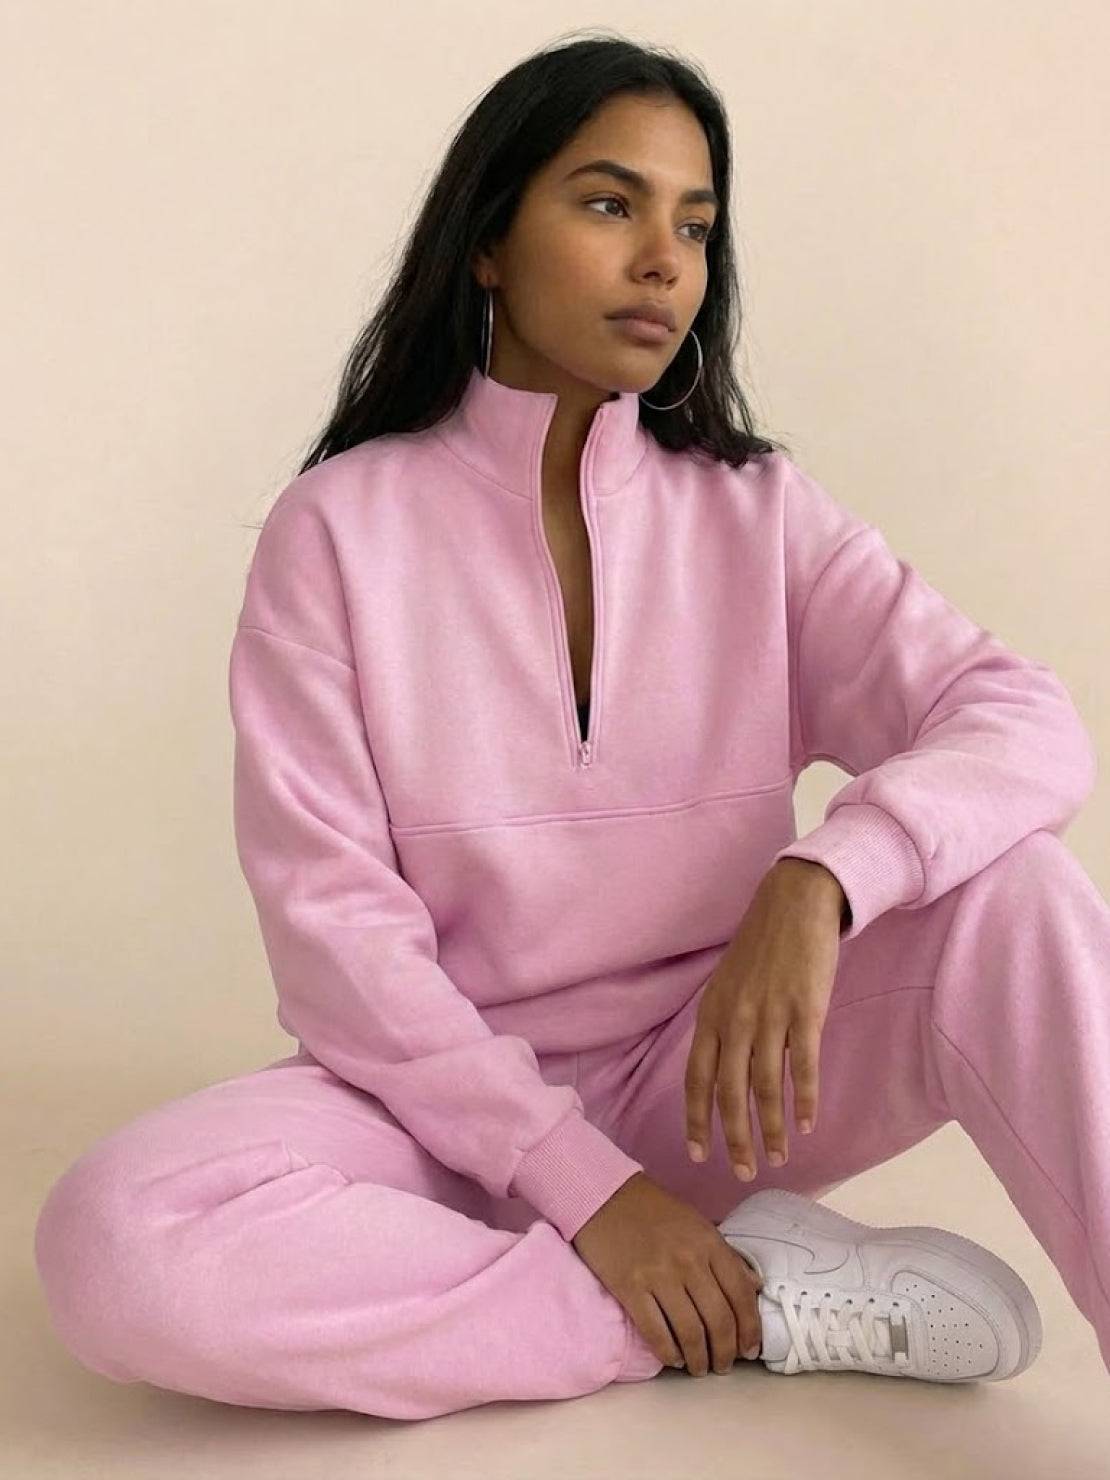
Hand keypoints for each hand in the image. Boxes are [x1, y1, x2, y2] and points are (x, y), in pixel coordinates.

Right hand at [571, 1170, 764, 1375]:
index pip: (741, 1295)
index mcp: (710, 1243)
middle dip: (726, 1352)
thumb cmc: (654, 1210)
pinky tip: (674, 1359)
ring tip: (700, 1368)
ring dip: (699, 1359)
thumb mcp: (698, 1225)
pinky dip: (669, 1353)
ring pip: (690, 1332)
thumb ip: (726, 1257)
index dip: (750, 1329)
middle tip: (724, 1366)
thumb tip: (755, 1287)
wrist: (604, 1195)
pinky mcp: (630, 1288)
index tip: (750, 1349)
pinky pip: (656, 1332)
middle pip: (719, 1320)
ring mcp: (659, 1276)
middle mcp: (689, 1261)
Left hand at [684, 860, 843, 1178]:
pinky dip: (804, 1098)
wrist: (795, 903)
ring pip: (764, 1087)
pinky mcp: (804, 1010)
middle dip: (734, 1138)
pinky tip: (806, 1123)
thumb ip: (724, 1025)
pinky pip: (802, 1065)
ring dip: (770, 1128)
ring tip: (778, 1158)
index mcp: (711, 1015)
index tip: (697, 1153)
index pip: (696, 1079)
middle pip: (729, 1093)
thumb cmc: (762, 946)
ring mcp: (768, 1016)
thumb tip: (724, 1070)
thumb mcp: (728, 985)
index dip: (696, 1119)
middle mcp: (733, 1019)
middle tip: (742, 1172)